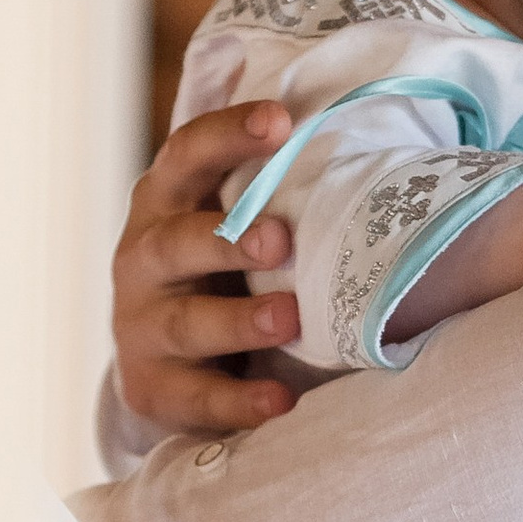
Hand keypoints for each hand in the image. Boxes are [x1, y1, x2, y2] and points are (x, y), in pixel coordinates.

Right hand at [111, 102, 301, 438]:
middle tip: (282, 240)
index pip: (187, 154)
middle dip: (228, 239)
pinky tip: (281, 401)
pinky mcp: (152, 387)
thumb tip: (381, 148)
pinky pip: (197, 396)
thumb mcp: (232, 222)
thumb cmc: (222, 271)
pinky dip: (239, 401)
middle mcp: (142, 257)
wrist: (164, 364)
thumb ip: (276, 190)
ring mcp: (140, 325)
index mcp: (166, 201)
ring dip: (238, 321)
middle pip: (176, 241)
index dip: (228, 134)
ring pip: (185, 322)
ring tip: (291, 319)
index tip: (280, 120)